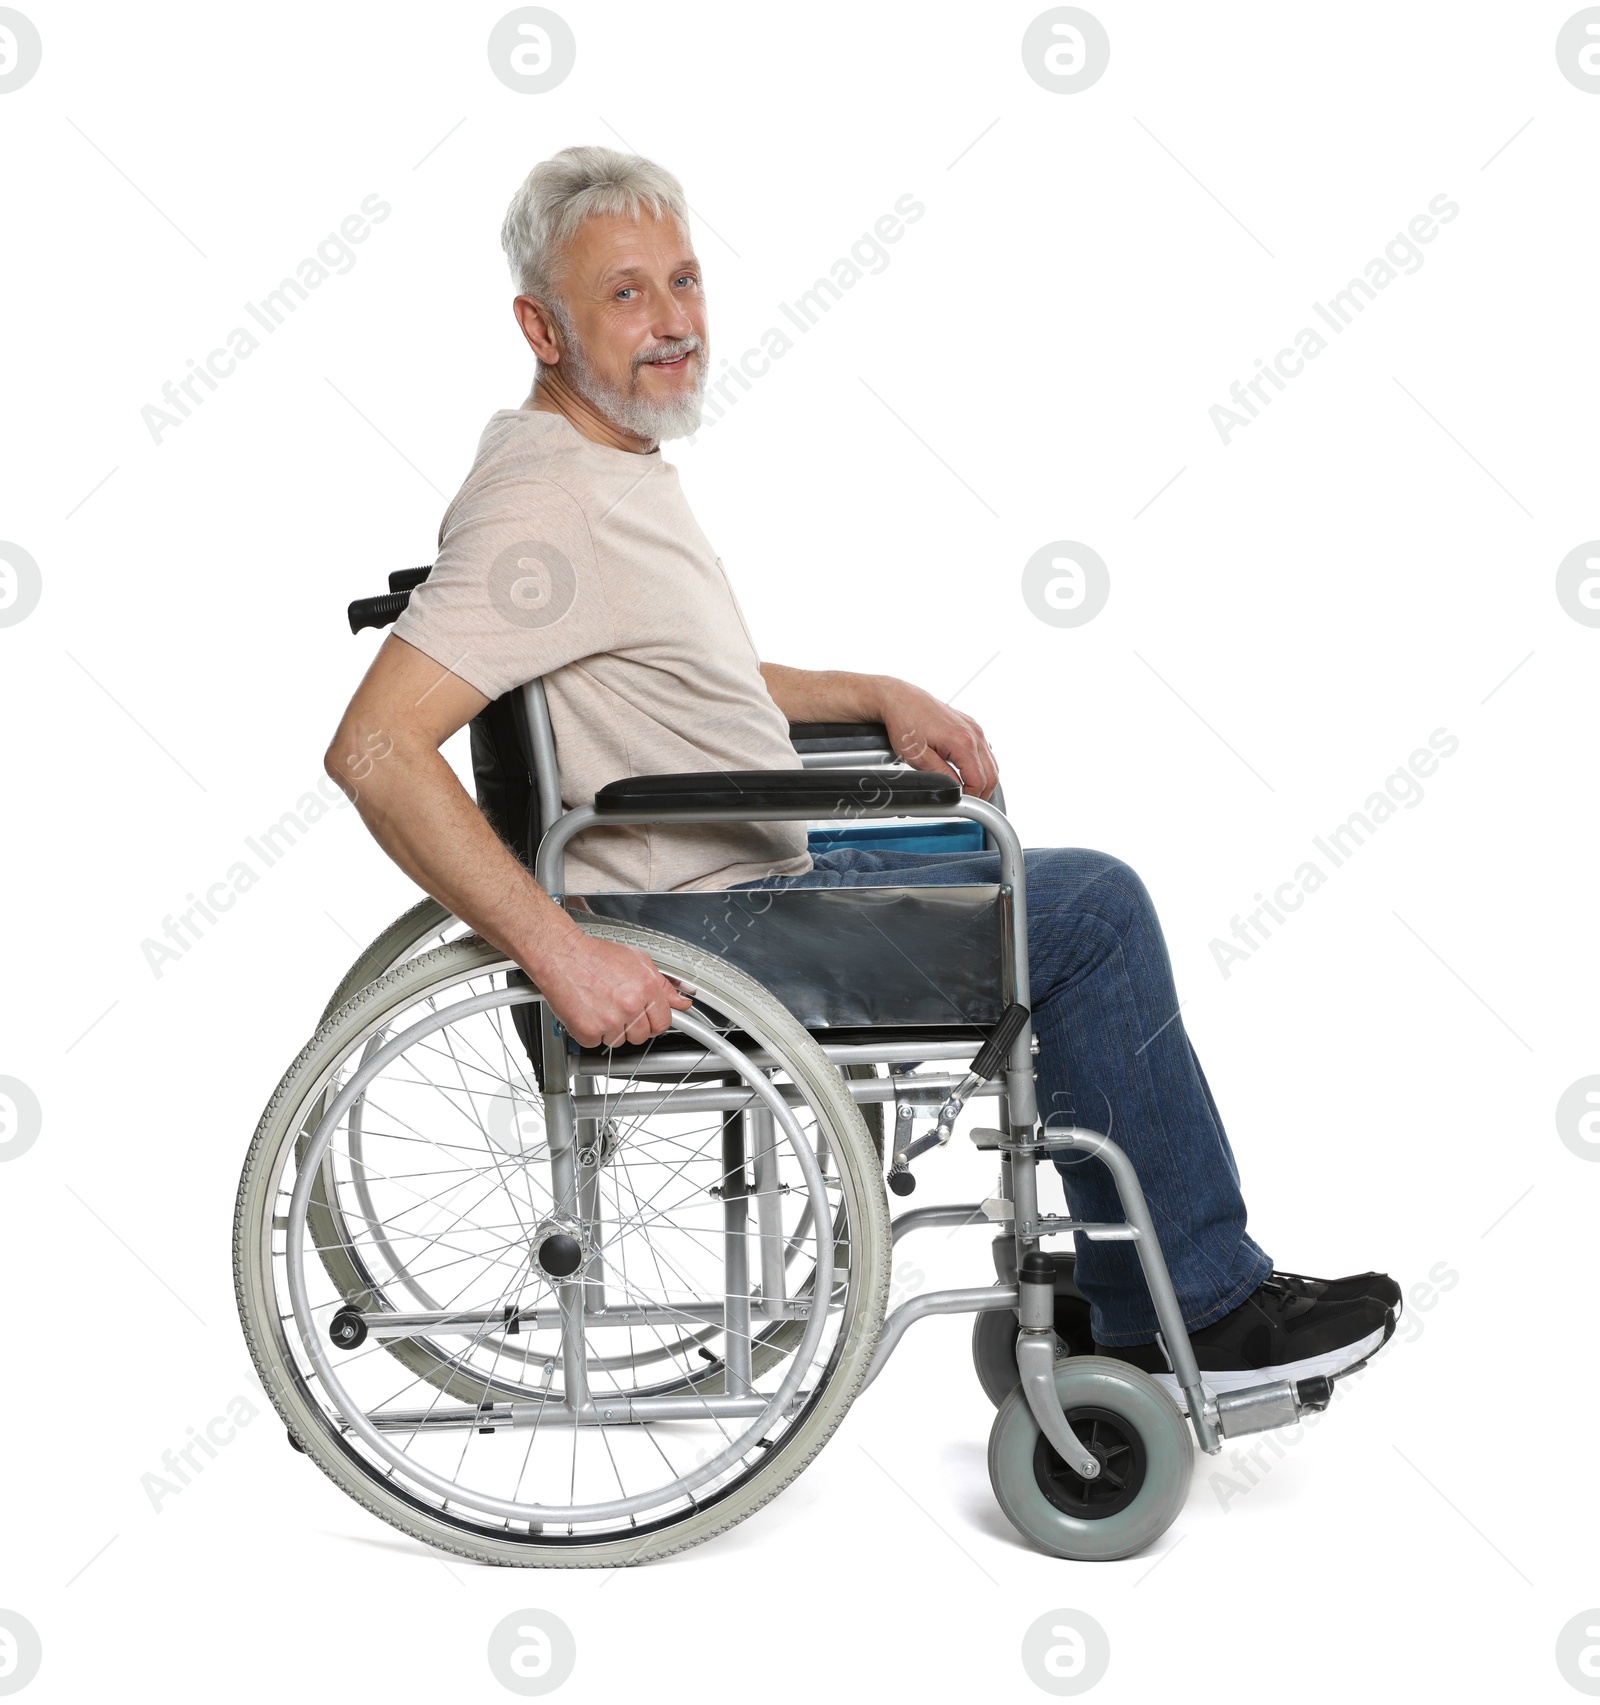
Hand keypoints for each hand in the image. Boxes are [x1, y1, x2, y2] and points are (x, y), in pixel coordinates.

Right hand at [530, 931, 692, 1048]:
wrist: (561, 955)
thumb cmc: (595, 955)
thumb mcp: (638, 960)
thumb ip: (663, 984)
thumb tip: (682, 1002)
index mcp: (647, 988)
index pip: (663, 1022)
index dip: (653, 1021)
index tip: (646, 1018)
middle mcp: (630, 1005)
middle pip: (642, 1036)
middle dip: (632, 1026)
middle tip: (618, 1009)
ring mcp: (609, 1020)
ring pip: (619, 1041)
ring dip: (610, 1030)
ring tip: (600, 1006)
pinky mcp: (588, 1031)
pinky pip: (595, 1043)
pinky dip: (590, 1032)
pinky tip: (587, 1012)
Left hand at [875, 677, 998, 797]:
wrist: (900, 700)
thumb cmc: (905, 724)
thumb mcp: (918, 758)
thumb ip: (942, 777)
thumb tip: (957, 792)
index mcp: (963, 742)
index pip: (980, 781)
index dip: (973, 798)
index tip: (962, 805)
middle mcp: (974, 733)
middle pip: (992, 774)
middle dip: (981, 793)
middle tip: (966, 804)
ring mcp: (975, 728)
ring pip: (992, 763)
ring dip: (983, 780)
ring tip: (967, 792)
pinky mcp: (971, 725)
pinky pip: (986, 751)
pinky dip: (982, 766)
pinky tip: (968, 773)